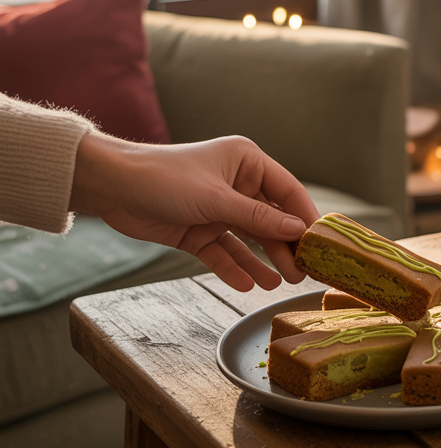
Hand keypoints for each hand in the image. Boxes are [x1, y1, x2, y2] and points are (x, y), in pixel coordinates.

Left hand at [70, 132, 318, 291]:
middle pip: (270, 219)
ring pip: (249, 239)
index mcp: (247, 162)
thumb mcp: (216, 199)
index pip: (287, 190)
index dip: (305, 216)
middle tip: (303, 271)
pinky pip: (224, 252)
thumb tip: (297, 230)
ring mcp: (218, 210)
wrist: (112, 188)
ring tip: (281, 282)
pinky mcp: (199, 231)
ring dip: (264, 260)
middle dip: (285, 245)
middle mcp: (237, 184)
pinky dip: (235, 268)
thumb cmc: (165, 178)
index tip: (321, 242)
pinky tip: (249, 285)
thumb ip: (258, 217)